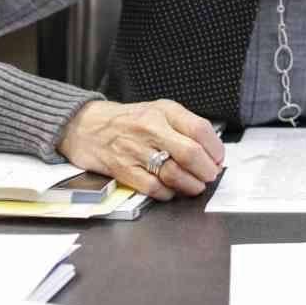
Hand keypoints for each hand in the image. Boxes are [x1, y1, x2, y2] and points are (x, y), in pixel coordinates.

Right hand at [57, 98, 224, 200]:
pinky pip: (153, 188)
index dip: (215, 149)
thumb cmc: (129, 121)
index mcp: (164, 111)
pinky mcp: (123, 170)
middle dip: (207, 170)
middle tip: (210, 175)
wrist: (87, 126)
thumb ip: (184, 126)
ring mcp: (135, 150)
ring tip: (196, 186)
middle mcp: (150, 128)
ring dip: (191, 185)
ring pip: (174, 173)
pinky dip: (167, 193)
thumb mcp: (159, 111)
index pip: (200, 130)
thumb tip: (212, 151)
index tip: (218, 158)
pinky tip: (171, 190)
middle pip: (190, 153)